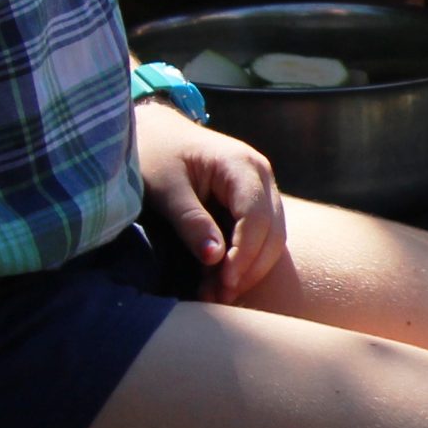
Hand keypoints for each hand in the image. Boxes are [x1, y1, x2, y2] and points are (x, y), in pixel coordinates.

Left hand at [133, 101, 286, 303]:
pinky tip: (222, 279)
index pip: (256, 218)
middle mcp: (263, 175)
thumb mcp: (165, 188)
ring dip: (250, 269)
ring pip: (273, 237)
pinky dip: (246, 260)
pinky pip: (262, 235)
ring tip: (218, 294)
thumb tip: (214, 258)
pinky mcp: (254, 201)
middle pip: (273, 232)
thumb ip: (190, 221)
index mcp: (242, 166)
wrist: (156, 130)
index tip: (222, 284)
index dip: (243, 255)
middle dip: (249, 268)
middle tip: (218, 297)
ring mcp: (262, 188)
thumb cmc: (155, 154)